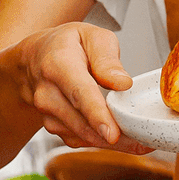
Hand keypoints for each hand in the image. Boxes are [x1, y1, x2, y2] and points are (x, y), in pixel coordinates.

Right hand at [6, 23, 151, 154]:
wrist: (34, 57)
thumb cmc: (67, 44)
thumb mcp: (92, 36)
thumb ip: (108, 59)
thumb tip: (123, 83)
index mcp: (58, 65)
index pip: (79, 93)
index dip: (97, 115)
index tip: (112, 134)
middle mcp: (47, 93)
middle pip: (81, 122)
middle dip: (113, 137)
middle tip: (145, 142)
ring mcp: (47, 113)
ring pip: (81, 135)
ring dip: (110, 143)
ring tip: (140, 142)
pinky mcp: (54, 126)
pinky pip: (79, 140)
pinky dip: (101, 142)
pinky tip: (123, 140)